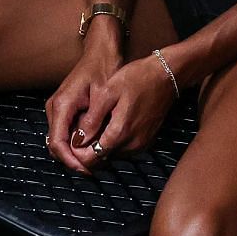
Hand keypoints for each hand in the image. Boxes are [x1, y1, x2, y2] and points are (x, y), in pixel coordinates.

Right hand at [44, 48, 114, 174]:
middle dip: (72, 159)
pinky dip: (77, 143)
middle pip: (56, 144)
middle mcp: (55, 108)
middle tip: (93, 169)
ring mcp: (58, 109)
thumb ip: (92, 121)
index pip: (57, 142)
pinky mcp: (65, 110)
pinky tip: (93, 147)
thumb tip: (84, 145)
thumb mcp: (102, 96)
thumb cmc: (104, 69)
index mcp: (62, 105)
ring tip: (95, 161)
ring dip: (74, 152)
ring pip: (60, 140)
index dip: (70, 160)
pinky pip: (66, 132)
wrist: (101, 53)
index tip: (85, 169)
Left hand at [44, 50, 180, 175]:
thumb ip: (92, 119)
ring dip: (99, 148)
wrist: (166, 75)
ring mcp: (141, 144)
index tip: (70, 142)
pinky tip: (108, 127)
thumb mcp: (108, 92)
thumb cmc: (137, 78)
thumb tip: (77, 140)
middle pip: (101, 160)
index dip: (76, 155)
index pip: (92, 159)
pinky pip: (123, 149)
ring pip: (111, 156)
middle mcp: (132, 144)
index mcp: (120, 133)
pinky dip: (112, 144)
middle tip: (78, 134)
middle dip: (86, 152)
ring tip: (92, 128)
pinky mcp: (146, 141)